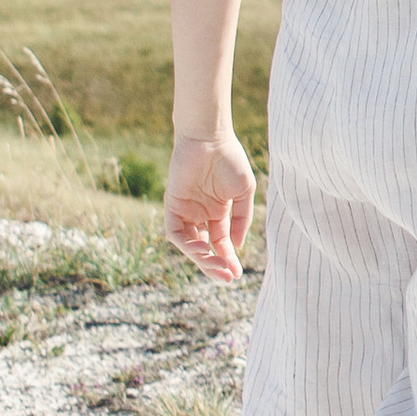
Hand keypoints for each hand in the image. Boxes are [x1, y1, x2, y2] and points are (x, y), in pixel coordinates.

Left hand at [166, 132, 256, 283]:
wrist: (210, 137)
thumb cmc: (229, 159)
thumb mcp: (243, 192)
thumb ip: (241, 218)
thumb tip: (237, 245)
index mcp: (218, 212)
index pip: (221, 243)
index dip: (228, 259)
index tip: (237, 274)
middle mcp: (200, 214)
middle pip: (204, 248)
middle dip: (215, 265)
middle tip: (227, 278)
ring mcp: (186, 211)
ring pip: (189, 245)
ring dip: (201, 259)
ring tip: (216, 265)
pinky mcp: (173, 205)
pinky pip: (175, 232)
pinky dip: (187, 244)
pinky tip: (202, 249)